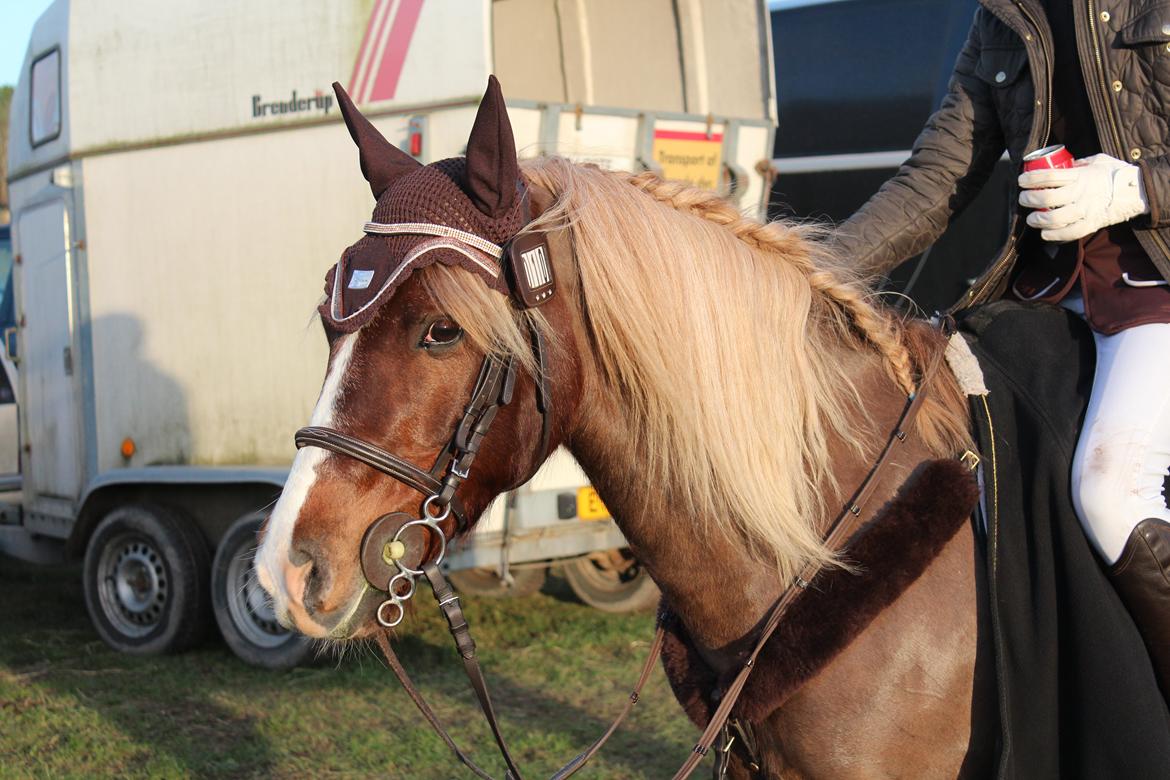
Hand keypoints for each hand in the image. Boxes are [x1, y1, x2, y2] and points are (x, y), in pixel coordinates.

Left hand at [1017, 153, 1148, 241]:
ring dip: (1038, 219)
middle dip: (1029, 199)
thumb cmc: (1116, 173)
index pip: (1049, 176)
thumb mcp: (1097, 160)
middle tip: (1023, 199)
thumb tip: (1063, 165)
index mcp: (1080, 175)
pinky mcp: (1091, 223)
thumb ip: (1079, 163)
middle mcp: (1080, 193)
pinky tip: (1044, 234)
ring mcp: (1086, 209)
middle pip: (1047, 197)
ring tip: (1031, 218)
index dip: (1031, 178)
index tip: (1021, 180)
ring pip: (1055, 217)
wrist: (1138, 190)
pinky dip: (1054, 235)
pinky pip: (1070, 233)